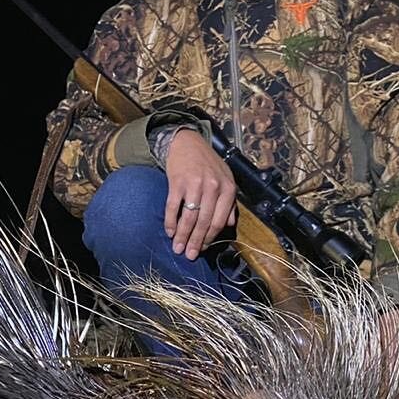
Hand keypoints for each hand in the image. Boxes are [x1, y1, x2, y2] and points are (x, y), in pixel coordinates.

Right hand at [164, 129, 237, 259]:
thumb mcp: (225, 180)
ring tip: (177, 248)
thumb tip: (229, 225)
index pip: (219, 221)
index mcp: (227, 189)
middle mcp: (213, 187)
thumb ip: (229, 203)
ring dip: (182, 236)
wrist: (188, 142)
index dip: (210, 238)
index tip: (202, 249)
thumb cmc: (207, 164)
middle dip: (196, 242)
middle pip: (204, 222)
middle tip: (189, 255)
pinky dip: (170, 221)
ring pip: (189, 217)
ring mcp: (194, 184)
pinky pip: (173, 207)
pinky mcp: (177, 181)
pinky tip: (169, 232)